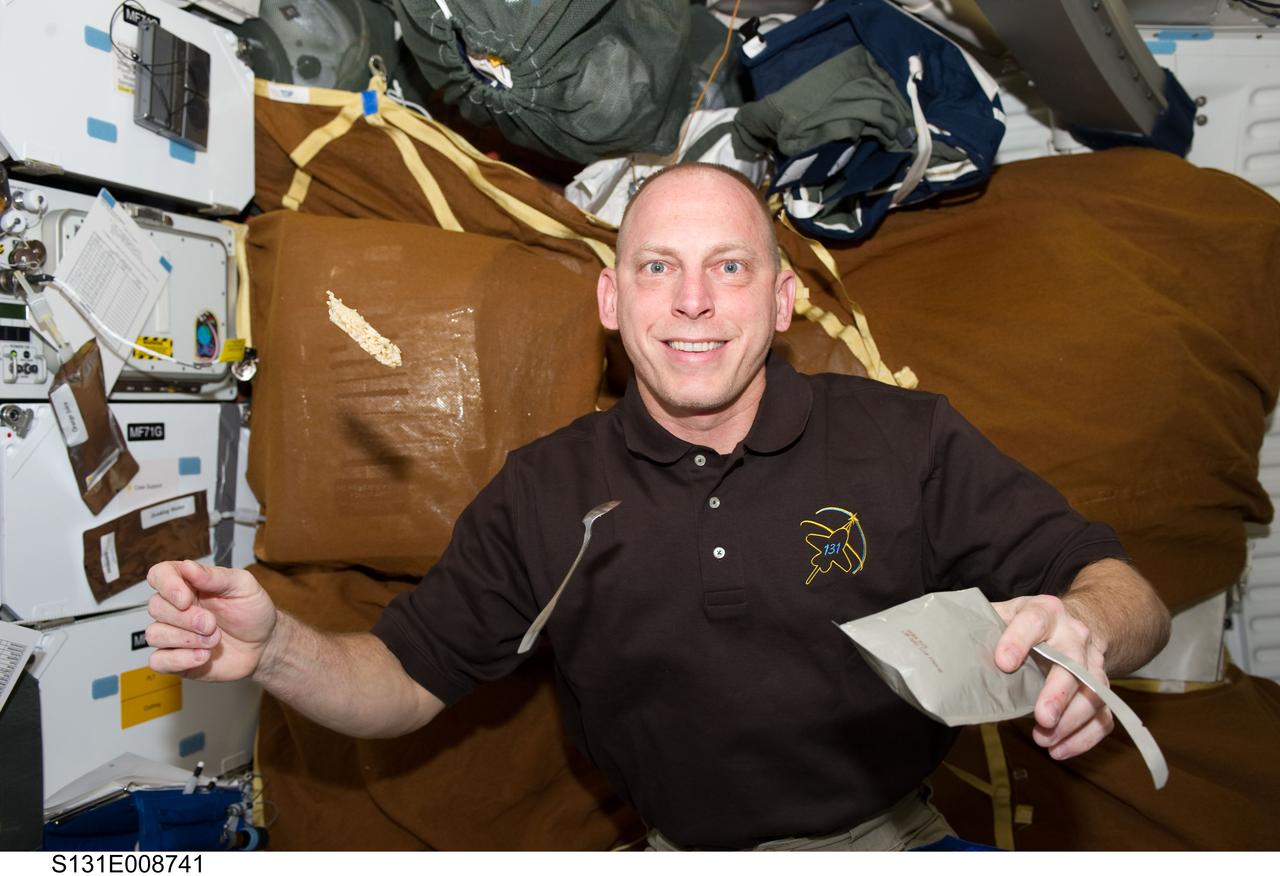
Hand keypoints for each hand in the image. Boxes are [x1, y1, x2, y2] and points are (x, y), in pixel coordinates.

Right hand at [145, 560, 276, 680]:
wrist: (264, 644)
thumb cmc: (252, 611)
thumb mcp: (243, 586)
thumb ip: (215, 576)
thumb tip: (187, 566)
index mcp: (188, 584)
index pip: (159, 575)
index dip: (167, 586)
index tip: (186, 599)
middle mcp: (175, 607)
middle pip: (156, 607)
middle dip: (186, 618)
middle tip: (212, 624)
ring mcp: (173, 634)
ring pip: (154, 634)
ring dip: (187, 640)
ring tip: (214, 640)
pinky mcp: (174, 659)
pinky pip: (158, 661)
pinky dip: (180, 659)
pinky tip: (203, 656)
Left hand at [990, 594, 1113, 759]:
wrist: (1070, 624)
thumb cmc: (1025, 624)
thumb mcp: (1003, 616)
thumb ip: (982, 630)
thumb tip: (946, 655)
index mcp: (1045, 612)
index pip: (1034, 621)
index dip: (1019, 640)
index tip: (1003, 663)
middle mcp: (1074, 635)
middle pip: (1073, 663)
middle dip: (1059, 692)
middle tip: (1042, 718)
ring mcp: (1093, 662)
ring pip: (1095, 692)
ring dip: (1071, 721)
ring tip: (1044, 740)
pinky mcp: (1102, 688)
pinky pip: (1104, 716)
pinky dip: (1084, 737)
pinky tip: (1059, 749)